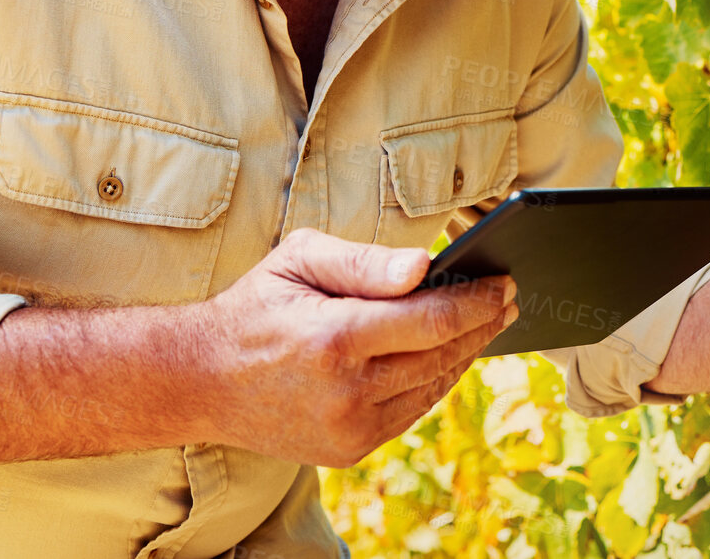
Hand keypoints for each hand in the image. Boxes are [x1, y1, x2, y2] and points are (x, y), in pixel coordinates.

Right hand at [195, 227, 517, 466]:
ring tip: (486, 324)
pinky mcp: (347, 450)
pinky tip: (447, 357)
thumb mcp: (299, 260)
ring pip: (430, 389)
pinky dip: (433, 383)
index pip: (431, 320)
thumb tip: (424, 266)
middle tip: (507, 299)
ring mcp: (347, 429)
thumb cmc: (256, 306)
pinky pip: (409, 413)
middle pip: (440, 357)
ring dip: (463, 356)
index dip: (476, 301)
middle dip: (480, 325)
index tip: (504, 282)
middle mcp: (345, 392)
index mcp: (334, 338)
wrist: (202, 380)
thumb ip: (364, 261)